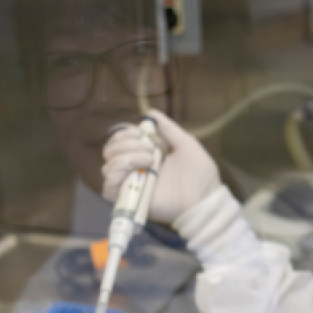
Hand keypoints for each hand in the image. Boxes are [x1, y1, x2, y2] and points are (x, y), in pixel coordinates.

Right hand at [102, 109, 220, 225]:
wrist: (204, 197)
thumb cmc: (199, 173)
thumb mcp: (185, 143)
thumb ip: (168, 128)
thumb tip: (150, 112)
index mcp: (145, 156)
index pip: (119, 141)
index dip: (125, 133)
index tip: (141, 132)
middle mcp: (135, 169)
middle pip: (110, 151)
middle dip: (126, 142)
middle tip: (150, 148)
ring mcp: (131, 184)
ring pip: (108, 165)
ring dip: (127, 155)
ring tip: (151, 159)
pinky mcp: (129, 199)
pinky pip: (108, 185)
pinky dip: (119, 171)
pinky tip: (142, 167)